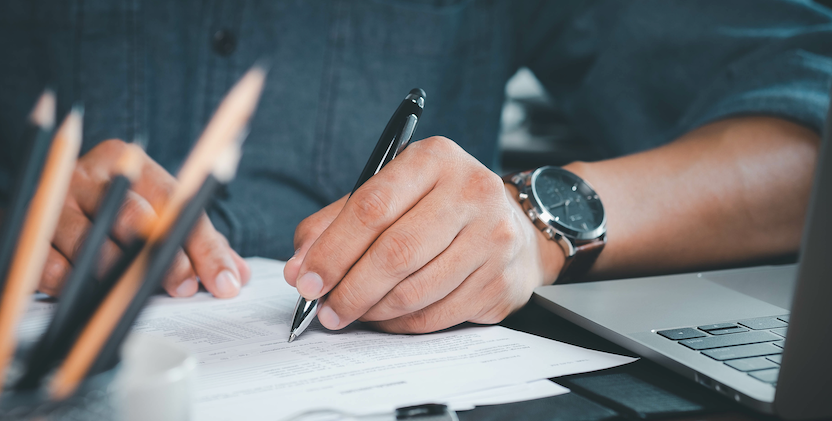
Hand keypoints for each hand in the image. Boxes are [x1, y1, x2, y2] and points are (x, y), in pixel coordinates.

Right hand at [39, 139, 250, 297]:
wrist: (52, 197)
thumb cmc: (121, 210)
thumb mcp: (161, 214)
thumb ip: (201, 242)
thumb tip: (236, 275)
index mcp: (130, 163)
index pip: (177, 202)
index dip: (202, 245)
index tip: (222, 280)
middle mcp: (90, 176)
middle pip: (133, 219)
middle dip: (164, 261)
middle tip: (184, 290)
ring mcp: (53, 200)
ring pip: (91, 245)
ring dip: (120, 278)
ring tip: (136, 299)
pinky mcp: (24, 228)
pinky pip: (50, 266)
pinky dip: (75, 287)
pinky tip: (93, 297)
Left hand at [284, 136, 563, 333]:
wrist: (513, 227)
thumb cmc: (438, 208)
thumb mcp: (390, 194)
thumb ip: (337, 223)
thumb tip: (299, 268)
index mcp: (435, 159)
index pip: (373, 207)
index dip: (333, 250)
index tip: (305, 280)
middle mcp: (471, 192)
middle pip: (396, 253)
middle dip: (351, 289)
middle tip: (326, 309)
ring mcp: (493, 238)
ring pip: (416, 291)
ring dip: (373, 312)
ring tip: (352, 313)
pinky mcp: (500, 281)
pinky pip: (437, 315)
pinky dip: (401, 324)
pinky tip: (386, 318)